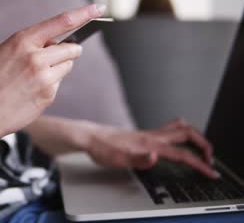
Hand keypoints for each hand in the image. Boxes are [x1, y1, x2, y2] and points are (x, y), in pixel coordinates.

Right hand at [0, 5, 104, 138]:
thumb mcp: (1, 52)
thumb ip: (28, 43)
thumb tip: (54, 41)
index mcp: (22, 41)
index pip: (61, 22)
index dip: (83, 13)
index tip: (98, 8)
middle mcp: (36, 58)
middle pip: (71, 48)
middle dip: (67, 51)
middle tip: (52, 57)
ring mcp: (44, 78)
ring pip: (67, 66)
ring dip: (58, 68)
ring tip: (35, 77)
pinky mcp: (48, 95)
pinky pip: (58, 83)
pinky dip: (50, 85)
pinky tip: (31, 91)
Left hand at [80, 119, 218, 178]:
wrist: (89, 136)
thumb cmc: (101, 148)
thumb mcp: (118, 159)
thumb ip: (139, 160)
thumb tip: (155, 157)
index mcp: (150, 143)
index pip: (182, 154)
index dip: (199, 163)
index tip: (210, 172)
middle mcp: (151, 135)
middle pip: (186, 133)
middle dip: (203, 144)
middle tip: (210, 157)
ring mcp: (147, 133)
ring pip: (178, 128)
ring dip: (193, 136)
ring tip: (200, 147)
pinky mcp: (142, 134)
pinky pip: (168, 129)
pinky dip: (180, 133)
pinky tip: (176, 141)